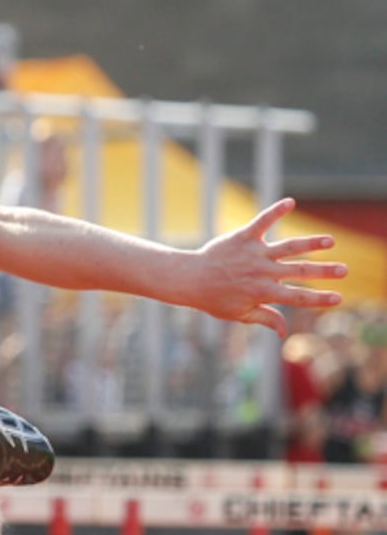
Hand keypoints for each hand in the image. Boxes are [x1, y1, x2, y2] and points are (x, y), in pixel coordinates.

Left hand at [188, 199, 345, 337]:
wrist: (189, 279)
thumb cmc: (214, 298)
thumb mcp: (239, 314)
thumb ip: (265, 319)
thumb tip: (285, 332)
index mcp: (263, 293)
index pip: (297, 297)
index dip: (319, 299)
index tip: (338, 298)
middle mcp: (262, 273)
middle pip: (300, 272)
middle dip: (324, 272)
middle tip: (344, 270)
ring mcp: (254, 254)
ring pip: (288, 247)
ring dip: (311, 243)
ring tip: (329, 241)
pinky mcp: (244, 237)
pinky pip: (262, 222)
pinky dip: (275, 212)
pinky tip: (290, 202)